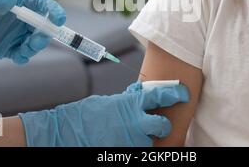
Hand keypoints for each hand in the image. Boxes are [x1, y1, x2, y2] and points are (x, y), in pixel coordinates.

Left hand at [0, 0, 65, 63]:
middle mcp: (22, 18)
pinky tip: (18, 56)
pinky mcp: (9, 47)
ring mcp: (17, 33)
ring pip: (35, 41)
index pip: (41, 3)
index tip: (59, 18)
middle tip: (39, 39)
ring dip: (35, 46)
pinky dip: (24, 56)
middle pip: (43, 25)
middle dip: (46, 33)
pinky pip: (23, 54)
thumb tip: (9, 2)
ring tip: (25, 50)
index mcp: (19, 2)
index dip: (53, 9)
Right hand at [19, 82, 189, 146]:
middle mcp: (136, 124)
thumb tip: (137, 95)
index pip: (162, 95)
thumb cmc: (84, 116)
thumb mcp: (109, 102)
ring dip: (142, 140)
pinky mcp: (125, 154)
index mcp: (132, 104)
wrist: (64, 133)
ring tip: (124, 135)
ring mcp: (132, 142)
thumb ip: (127, 101)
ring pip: (149, 143)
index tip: (183, 93)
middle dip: (162, 126)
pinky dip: (131, 148)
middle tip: (157, 126)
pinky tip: (119, 142)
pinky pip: (137, 151)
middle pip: (163, 126)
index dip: (175, 93)